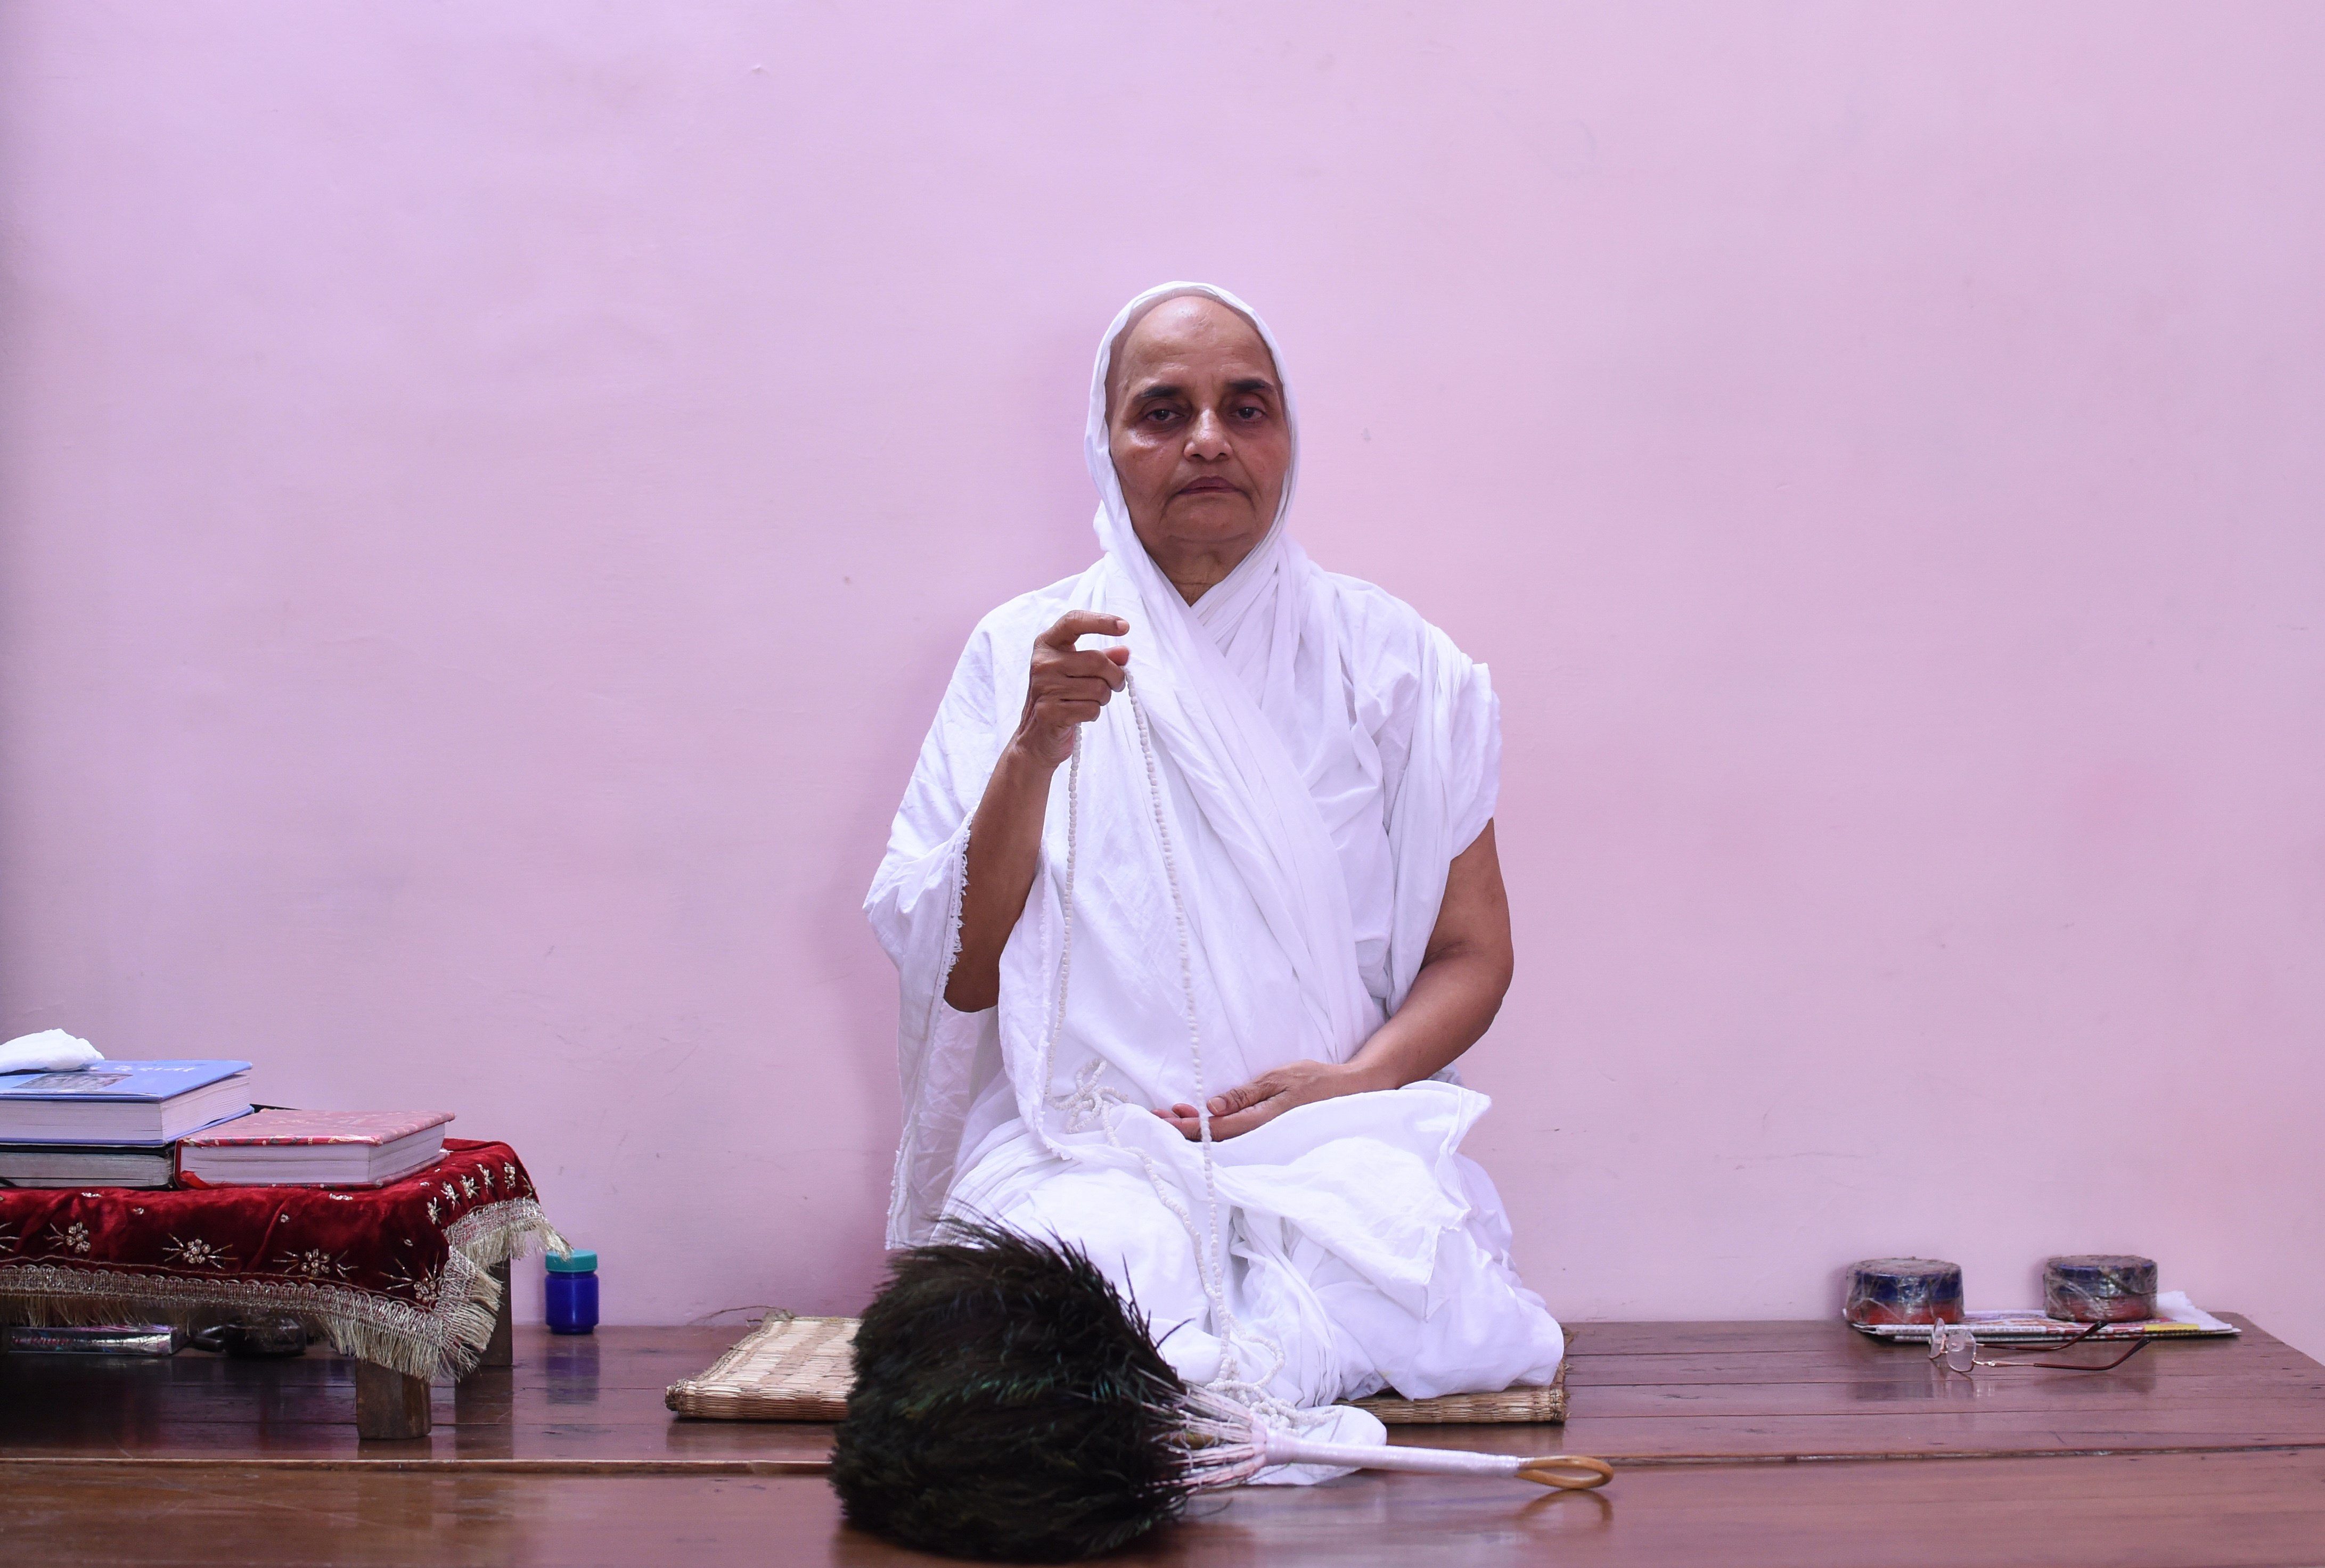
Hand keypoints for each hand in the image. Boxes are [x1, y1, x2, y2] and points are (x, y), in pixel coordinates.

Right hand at [1013, 612, 1130, 769]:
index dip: (1101, 621)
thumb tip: (1125, 652)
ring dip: (1104, 698)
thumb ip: (1103, 658)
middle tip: (1115, 685)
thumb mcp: (1079, 672)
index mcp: (1047, 645)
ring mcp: (1044, 687)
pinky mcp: (1049, 711)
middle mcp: (1042, 662)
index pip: (1073, 622)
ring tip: (1091, 701)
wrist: (1036, 736)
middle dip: (1115, 676)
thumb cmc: (1061, 697)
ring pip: (1098, 688)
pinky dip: (1094, 713)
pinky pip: (1091, 709)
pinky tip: (1081, 714)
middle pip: (1097, 661)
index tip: (1124, 626)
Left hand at [1155, 1059, 1385, 1139]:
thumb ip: (1245, 1095)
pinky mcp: (1267, 1134)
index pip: (1215, 1130)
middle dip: (1182, 1129)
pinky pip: (1234, 1136)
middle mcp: (1260, 1136)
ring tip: (1169, 1116)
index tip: (1162, 1119)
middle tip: (1154, 1118)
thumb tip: (1211, 1108)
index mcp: (1262, 1121)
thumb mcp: (1279, 1079)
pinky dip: (1212, 1129)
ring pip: (1221, 1140)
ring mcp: (1264, 1137)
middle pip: (1213, 1140)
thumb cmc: (1315, 1081)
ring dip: (1194, 1129)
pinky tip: (1199, 1119)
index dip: (1187, 1127)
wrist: (1348, 1091)